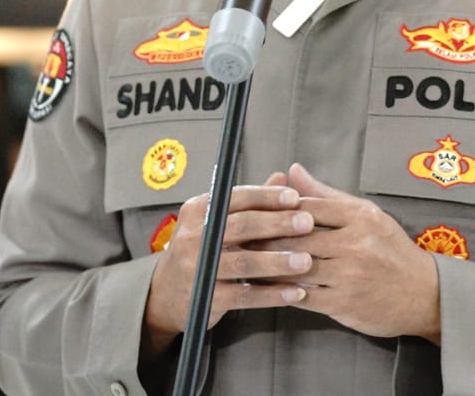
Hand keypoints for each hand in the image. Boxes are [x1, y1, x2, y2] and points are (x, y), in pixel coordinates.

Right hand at [141, 180, 313, 359]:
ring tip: (306, 261)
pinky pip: (244, 295)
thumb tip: (282, 177)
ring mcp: (197, 268)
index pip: (236, 198)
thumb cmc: (200, 251)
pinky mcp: (204, 298)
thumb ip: (250, 202)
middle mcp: (193, 237)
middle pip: (241, 226)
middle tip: (307, 223)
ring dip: (278, 261)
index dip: (267, 196)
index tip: (296, 197)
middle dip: (278, 224)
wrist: (166, 292)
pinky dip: (271, 294)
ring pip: (244, 262)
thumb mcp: (217, 221)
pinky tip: (294, 292)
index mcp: (198, 211)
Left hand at [259, 163, 442, 341]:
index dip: (277, 208)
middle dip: (264, 236)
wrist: (423, 293)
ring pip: (295, 266)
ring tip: (244, 259)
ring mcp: (349, 275)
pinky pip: (301, 294)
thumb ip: (326, 194)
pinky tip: (264, 285)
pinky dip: (279, 290)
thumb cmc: (392, 251)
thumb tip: (293, 170)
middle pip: (297, 237)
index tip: (254, 209)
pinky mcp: (343, 303)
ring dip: (266, 264)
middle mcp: (356, 243)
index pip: (307, 206)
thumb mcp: (366, 214)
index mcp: (360, 217)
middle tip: (239, 235)